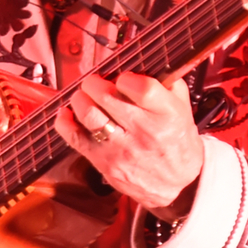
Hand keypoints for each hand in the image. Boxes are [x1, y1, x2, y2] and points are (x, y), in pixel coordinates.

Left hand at [54, 72, 203, 219]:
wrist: (177, 185)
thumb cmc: (177, 142)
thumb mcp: (182, 108)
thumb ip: (164, 84)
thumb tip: (140, 63)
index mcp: (166, 115)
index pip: (139, 88)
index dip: (125, 78)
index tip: (123, 79)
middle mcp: (144, 132)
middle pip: (107, 96)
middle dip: (95, 82)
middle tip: (96, 82)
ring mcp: (121, 149)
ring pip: (88, 114)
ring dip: (80, 98)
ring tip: (84, 96)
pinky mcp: (104, 162)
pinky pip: (74, 137)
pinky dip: (65, 121)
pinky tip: (69, 114)